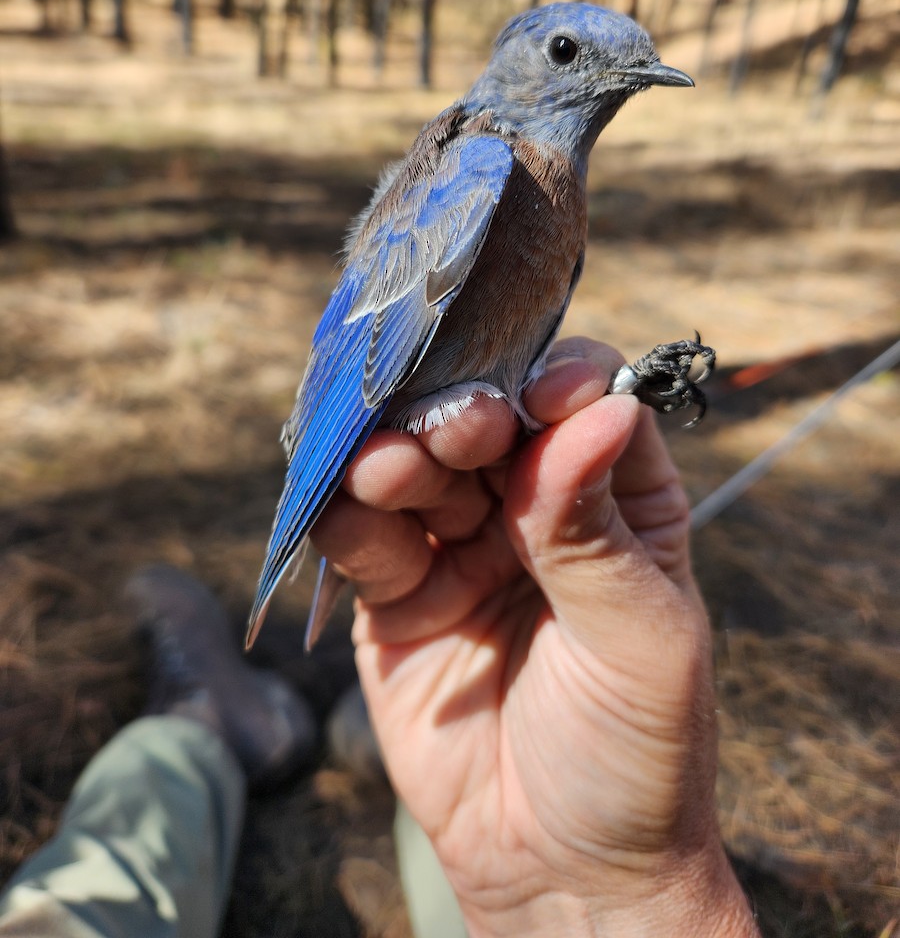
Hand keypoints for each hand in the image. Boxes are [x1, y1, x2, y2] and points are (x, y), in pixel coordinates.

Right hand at [311, 339, 757, 936]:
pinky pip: (362, 539)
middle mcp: (532, 508)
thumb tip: (599, 409)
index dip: (561, 384)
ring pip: (416, 471)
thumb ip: (597, 529)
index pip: (585, 404)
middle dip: (464, 416)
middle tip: (454, 425)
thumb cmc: (636, 754)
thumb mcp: (639, 639)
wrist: (563, 871)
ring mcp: (459, 548)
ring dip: (398, 457)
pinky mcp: (395, 598)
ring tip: (391, 468)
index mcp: (616, 500)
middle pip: (487, 424)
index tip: (541, 396)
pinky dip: (349, 516)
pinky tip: (351, 508)